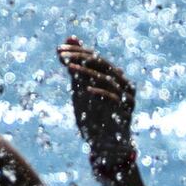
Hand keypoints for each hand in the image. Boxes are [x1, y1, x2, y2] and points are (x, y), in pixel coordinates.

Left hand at [61, 38, 143, 170]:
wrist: (105, 147)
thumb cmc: (94, 116)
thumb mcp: (81, 87)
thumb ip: (78, 65)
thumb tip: (69, 38)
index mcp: (115, 77)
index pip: (95, 58)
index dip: (77, 52)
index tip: (58, 50)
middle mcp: (124, 85)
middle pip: (102, 65)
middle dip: (80, 58)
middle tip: (62, 55)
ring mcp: (126, 98)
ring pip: (108, 80)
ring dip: (87, 73)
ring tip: (69, 68)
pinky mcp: (125, 113)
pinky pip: (114, 99)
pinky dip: (100, 93)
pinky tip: (85, 90)